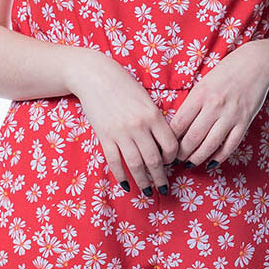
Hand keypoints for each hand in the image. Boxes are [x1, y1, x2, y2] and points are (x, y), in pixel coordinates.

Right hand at [70, 50, 180, 194]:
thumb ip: (156, 119)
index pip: (170, 145)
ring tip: (148, 192)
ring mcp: (120, 133)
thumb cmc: (123, 85)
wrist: (95, 76)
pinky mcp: (104, 136)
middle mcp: (139, 126)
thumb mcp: (146, 99)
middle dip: (160, 178)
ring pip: (135, 165)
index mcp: (153, 115)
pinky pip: (114, 162)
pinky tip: (126, 185)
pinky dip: (121, 175)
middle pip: (154, 160)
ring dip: (143, 181)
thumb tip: (164, 144)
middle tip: (164, 189)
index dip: (173, 158)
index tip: (171, 163)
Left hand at [168, 41, 268, 168]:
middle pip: (192, 137)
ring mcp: (231, 115)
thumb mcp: (203, 83)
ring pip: (210, 145)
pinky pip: (230, 145)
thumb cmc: (226, 72)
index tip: (165, 146)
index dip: (169, 139)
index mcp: (200, 94)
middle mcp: (214, 106)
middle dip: (181, 153)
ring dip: (197, 158)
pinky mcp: (245, 121)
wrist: (256, 64)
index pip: (178, 123)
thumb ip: (192, 103)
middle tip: (174, 160)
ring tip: (189, 163)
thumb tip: (176, 126)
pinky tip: (211, 162)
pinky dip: (220, 157)